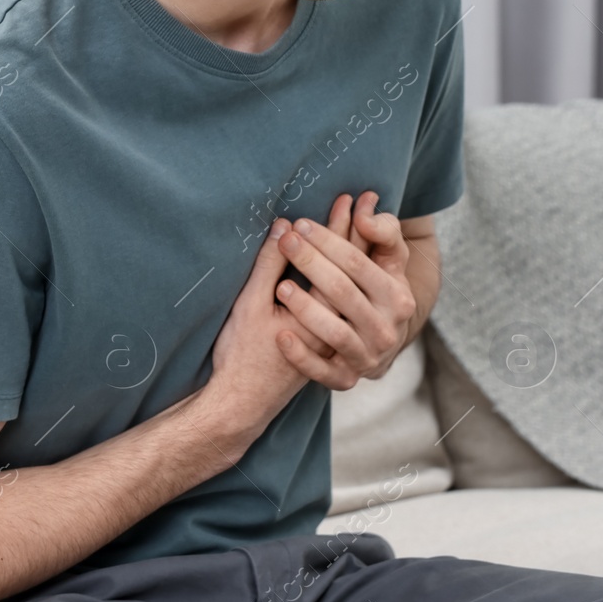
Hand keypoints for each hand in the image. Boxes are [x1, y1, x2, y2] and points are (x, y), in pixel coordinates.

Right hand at [205, 216, 360, 444]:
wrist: (242, 403)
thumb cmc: (241, 353)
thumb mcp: (251, 304)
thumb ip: (270, 265)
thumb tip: (285, 226)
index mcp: (319, 313)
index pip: (337, 261)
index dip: (338, 226)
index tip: (346, 198)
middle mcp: (337, 324)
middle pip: (354, 271)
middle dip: (353, 231)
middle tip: (359, 200)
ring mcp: (338, 336)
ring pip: (355, 287)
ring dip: (354, 251)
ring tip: (361, 220)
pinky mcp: (333, 343)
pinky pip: (349, 304)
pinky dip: (352, 278)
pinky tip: (352, 260)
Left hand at [274, 191, 416, 387]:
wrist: (380, 347)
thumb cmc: (378, 290)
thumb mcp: (389, 261)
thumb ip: (383, 232)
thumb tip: (365, 212)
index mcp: (397, 297)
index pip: (359, 263)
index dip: (330, 240)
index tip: (301, 224)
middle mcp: (387, 329)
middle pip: (343, 292)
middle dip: (311, 263)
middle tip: (285, 242)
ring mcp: (367, 356)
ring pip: (334, 332)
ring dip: (306, 309)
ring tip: (280, 287)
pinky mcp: (346, 379)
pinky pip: (322, 371)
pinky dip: (301, 356)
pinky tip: (281, 336)